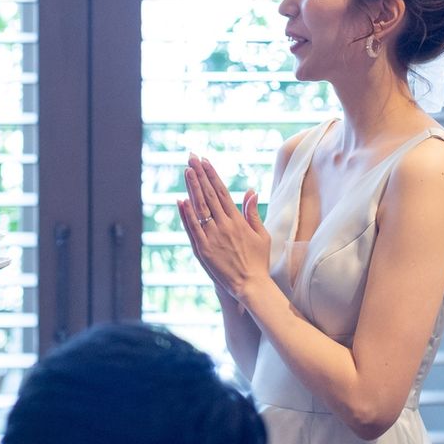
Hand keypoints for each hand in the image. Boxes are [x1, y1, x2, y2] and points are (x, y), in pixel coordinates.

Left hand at [178, 154, 270, 301]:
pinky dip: (186, 214)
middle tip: (191, 157)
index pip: (222, 192)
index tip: (205, 161)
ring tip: (187, 170)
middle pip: (209, 195)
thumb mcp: (262, 235)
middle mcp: (224, 225)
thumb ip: (253, 212)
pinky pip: (192, 228)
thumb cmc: (258, 261)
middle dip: (200, 174)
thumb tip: (251, 190)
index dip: (212, 175)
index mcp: (238, 221)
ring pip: (200, 208)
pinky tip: (181, 199)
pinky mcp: (203, 249)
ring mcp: (212, 237)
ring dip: (193, 188)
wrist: (250, 285)